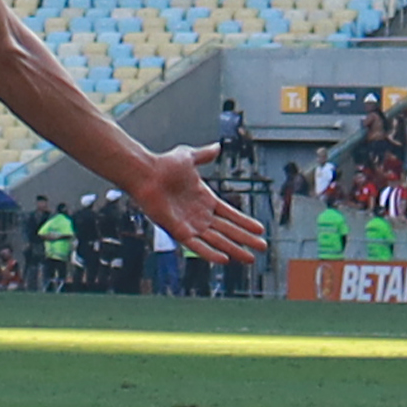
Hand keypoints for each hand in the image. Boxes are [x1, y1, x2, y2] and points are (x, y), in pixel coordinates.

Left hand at [125, 147, 264, 265]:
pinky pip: (197, 245)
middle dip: (245, 239)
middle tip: (262, 248)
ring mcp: (189, 223)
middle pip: (227, 230)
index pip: (229, 214)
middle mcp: (199, 214)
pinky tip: (224, 260)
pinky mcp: (178, 230)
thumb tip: (217, 146)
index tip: (260, 230)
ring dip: (233, 249)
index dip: (244, 222)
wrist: (145, 172)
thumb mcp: (189, 157)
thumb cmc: (163, 165)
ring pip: (216, 240)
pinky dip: (210, 252)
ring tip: (250, 258)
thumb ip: (204, 155)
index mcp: (204, 199)